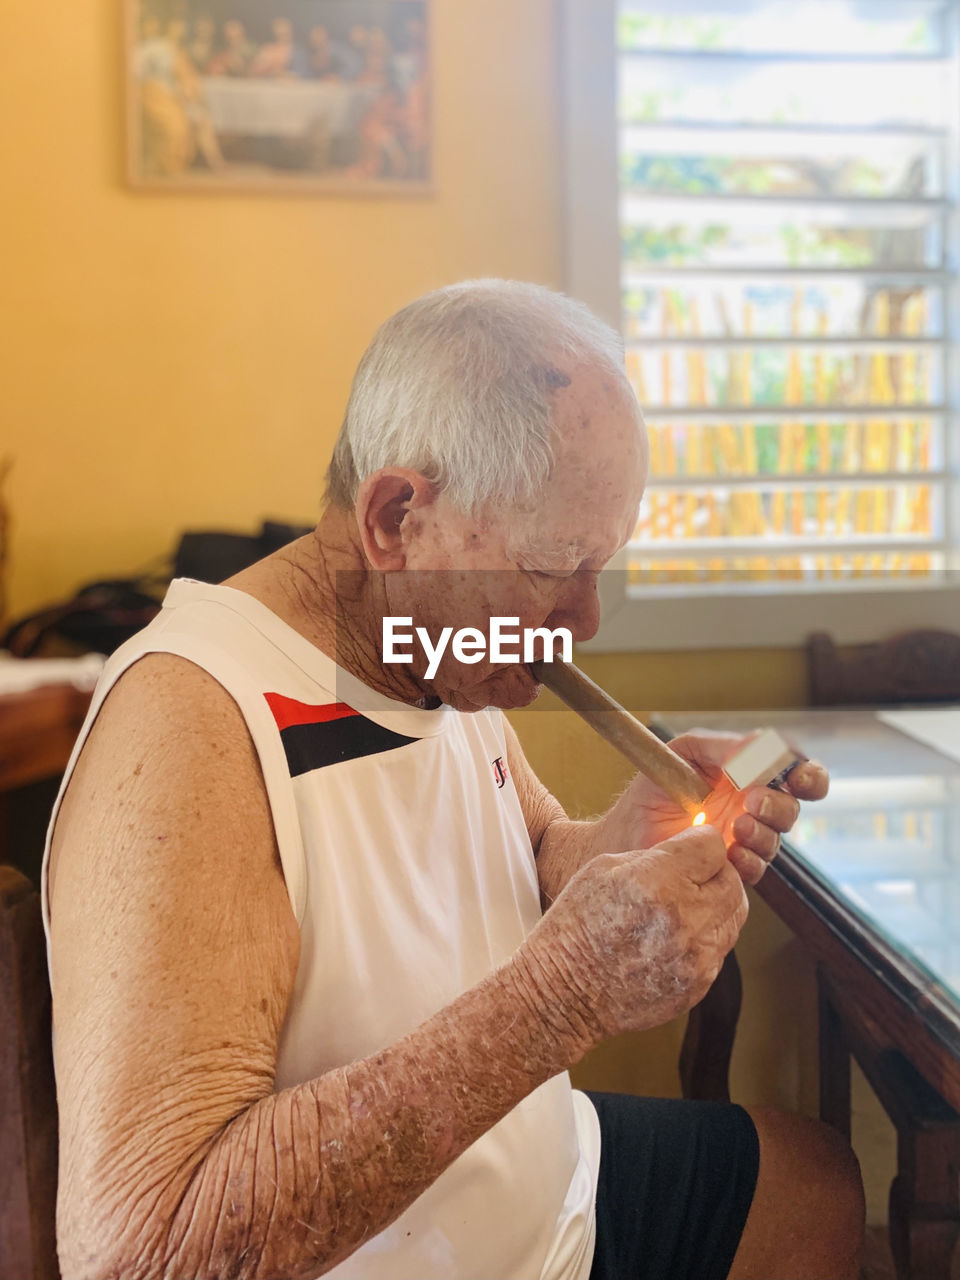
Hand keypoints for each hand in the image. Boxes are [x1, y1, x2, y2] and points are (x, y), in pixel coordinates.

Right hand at [512, 824, 747, 1061]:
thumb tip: (689, 850)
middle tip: (692, 875)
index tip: (690, 847)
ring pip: (735, 914)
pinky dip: (707, 936)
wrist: (564, 991)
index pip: (714, 846)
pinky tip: (678, 936)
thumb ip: (655, 856)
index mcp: (657, 882)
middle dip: (714, 872)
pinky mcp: (700, 984)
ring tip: (686, 905)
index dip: (701, 842)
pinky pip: (722, 947)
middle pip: (732, 880)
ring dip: (716, 903)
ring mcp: (696, 956)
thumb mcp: (605, 869)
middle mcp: (684, 919)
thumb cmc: (577, 925)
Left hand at [596, 730, 829, 886]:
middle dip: (779, 805)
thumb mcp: (684, 753)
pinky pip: (756, 868)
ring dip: (762, 833)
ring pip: (776, 839)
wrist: (623, 831)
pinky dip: (749, 860)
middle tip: (751, 802)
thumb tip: (759, 746)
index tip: (797, 778)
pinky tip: (728, 853)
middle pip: (791, 807)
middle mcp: (750, 806)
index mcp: (747, 774)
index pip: (796, 772)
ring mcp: (742, 837)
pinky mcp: (730, 867)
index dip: (808, 775)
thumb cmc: (654, 786)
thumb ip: (722, 746)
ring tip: (734, 828)